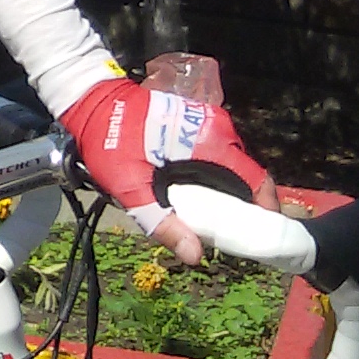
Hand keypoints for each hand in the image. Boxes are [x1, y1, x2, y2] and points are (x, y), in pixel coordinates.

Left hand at [58, 74, 278, 264]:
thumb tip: (194, 256)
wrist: (94, 102)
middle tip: (229, 233)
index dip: (265, 208)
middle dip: (243, 204)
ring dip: (228, 190)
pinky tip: (200, 193)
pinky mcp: (200, 120)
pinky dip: (216, 174)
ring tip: (213, 217)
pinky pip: (220, 152)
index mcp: (210, 142)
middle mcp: (218, 127)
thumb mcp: (130, 188)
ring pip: (234, 163)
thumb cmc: (110, 144)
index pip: (256, 178)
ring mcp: (210, 120)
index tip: (260, 233)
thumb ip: (163, 222)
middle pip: (246, 174)